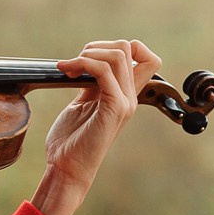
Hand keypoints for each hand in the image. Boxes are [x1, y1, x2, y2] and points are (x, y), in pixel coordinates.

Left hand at [32, 39, 162, 214]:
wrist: (66, 169)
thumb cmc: (71, 141)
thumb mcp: (83, 103)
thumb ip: (91, 84)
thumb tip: (88, 62)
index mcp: (124, 95)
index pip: (146, 57)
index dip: (124, 46)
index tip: (92, 57)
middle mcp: (129, 97)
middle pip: (129, 47)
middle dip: (96, 47)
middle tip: (73, 64)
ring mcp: (124, 103)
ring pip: (118, 55)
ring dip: (87, 54)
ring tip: (67, 68)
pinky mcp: (113, 109)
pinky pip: (104, 72)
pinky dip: (83, 64)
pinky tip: (67, 71)